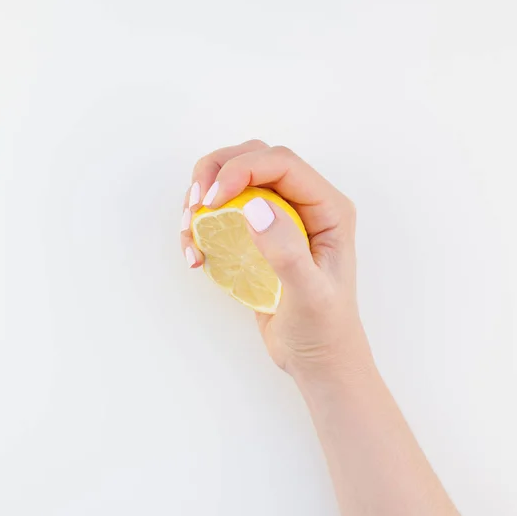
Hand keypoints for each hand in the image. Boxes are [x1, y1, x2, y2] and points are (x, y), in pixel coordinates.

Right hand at [181, 140, 372, 378]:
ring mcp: (279, 217)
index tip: (212, 201)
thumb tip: (253, 206)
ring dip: (202, 196)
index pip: (281, 163)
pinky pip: (224, 209)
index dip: (241, 170)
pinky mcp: (258, 235)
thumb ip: (285, 252)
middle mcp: (304, 204)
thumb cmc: (323, 330)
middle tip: (194, 207)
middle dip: (216, 173)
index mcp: (327, 208)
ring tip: (189, 233)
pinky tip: (195, 254)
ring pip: (234, 178)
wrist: (317, 358)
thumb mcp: (309, 296)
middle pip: (254, 157)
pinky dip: (201, 223)